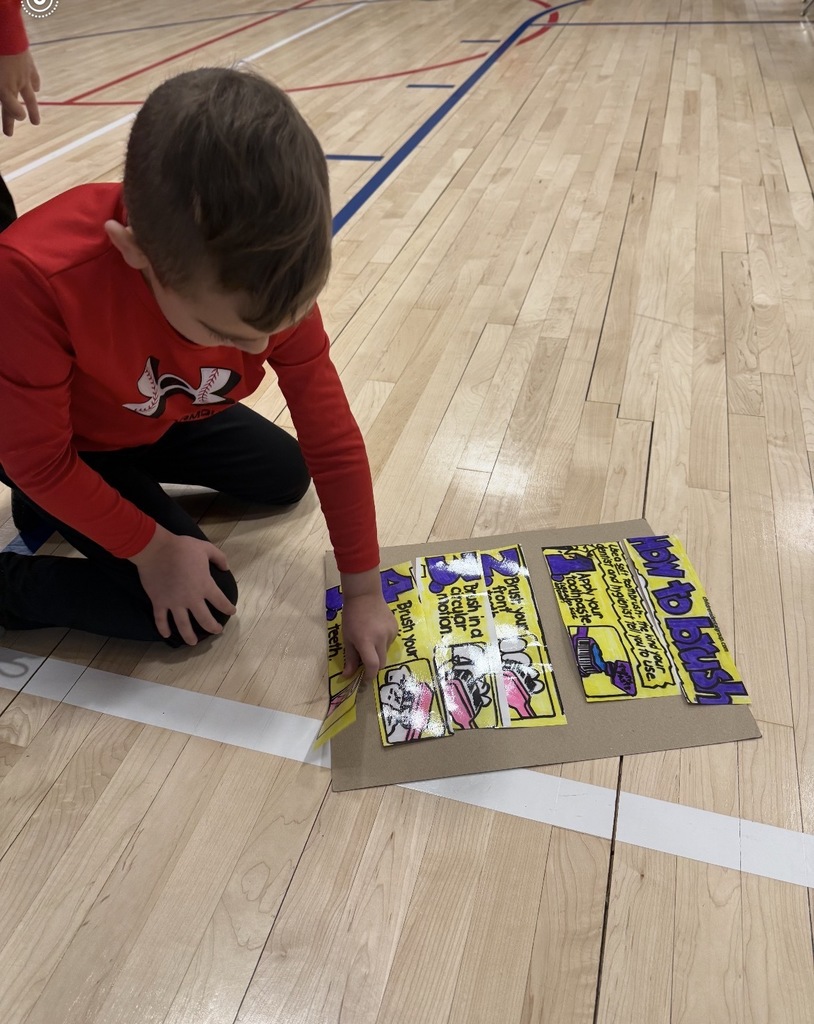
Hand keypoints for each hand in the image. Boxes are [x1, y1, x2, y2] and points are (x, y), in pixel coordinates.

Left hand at [0, 50, 40, 136]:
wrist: (7, 32)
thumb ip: (2, 90)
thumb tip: (8, 101)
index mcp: (4, 89)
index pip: (11, 111)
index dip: (11, 121)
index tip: (10, 131)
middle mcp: (16, 85)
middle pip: (17, 108)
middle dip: (13, 120)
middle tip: (10, 134)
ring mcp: (24, 75)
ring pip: (30, 97)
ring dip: (32, 110)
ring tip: (35, 121)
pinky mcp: (28, 65)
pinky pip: (33, 78)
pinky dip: (34, 85)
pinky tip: (36, 89)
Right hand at [130, 524, 236, 644]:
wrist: (156, 549)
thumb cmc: (182, 548)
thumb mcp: (206, 548)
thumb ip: (219, 558)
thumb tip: (226, 568)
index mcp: (205, 586)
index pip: (221, 602)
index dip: (228, 608)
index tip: (231, 612)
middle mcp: (191, 599)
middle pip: (205, 619)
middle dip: (213, 627)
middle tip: (217, 631)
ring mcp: (174, 603)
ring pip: (183, 625)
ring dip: (189, 636)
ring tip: (193, 643)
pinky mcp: (159, 602)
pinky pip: (160, 619)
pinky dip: (163, 628)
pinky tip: (167, 635)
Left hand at [340, 569, 396, 681]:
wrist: (365, 595)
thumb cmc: (352, 617)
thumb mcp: (348, 638)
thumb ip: (350, 658)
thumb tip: (348, 676)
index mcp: (365, 641)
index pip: (372, 665)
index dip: (370, 675)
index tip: (365, 679)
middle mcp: (380, 638)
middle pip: (382, 663)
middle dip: (374, 666)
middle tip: (366, 662)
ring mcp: (390, 633)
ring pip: (386, 652)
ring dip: (378, 652)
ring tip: (369, 639)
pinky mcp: (396, 628)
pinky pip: (390, 642)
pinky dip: (383, 642)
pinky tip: (376, 631)